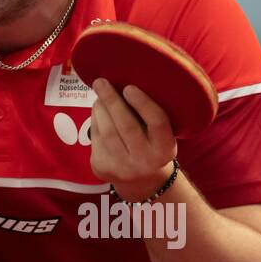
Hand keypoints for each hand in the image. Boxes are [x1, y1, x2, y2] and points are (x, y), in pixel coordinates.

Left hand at [88, 80, 177, 200]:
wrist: (141, 180)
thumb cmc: (150, 144)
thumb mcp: (158, 134)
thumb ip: (148, 115)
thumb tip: (123, 83)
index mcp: (165, 149)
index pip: (157, 123)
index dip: (143, 104)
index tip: (129, 87)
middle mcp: (146, 162)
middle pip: (127, 126)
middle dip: (112, 101)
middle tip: (101, 81)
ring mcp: (123, 168)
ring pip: (107, 131)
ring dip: (100, 108)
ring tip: (100, 94)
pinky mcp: (103, 168)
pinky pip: (95, 138)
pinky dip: (95, 120)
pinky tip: (98, 111)